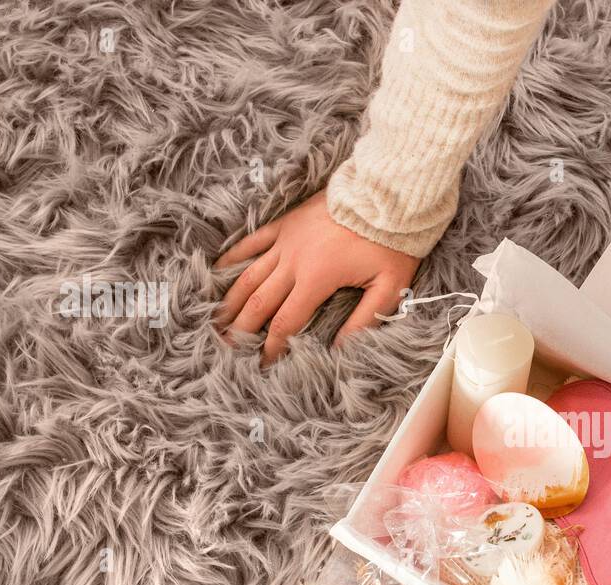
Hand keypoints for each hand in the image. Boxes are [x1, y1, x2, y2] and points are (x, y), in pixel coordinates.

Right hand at [214, 190, 418, 365]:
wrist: (387, 194)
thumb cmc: (392, 242)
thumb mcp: (388, 287)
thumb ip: (364, 320)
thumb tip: (340, 350)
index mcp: (316, 279)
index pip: (286, 322)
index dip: (272, 347)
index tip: (263, 364)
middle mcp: (294, 261)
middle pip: (259, 303)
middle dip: (242, 330)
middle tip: (229, 349)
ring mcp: (286, 239)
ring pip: (249, 275)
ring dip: (231, 301)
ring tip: (218, 321)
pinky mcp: (287, 222)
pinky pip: (253, 241)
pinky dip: (234, 258)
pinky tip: (219, 271)